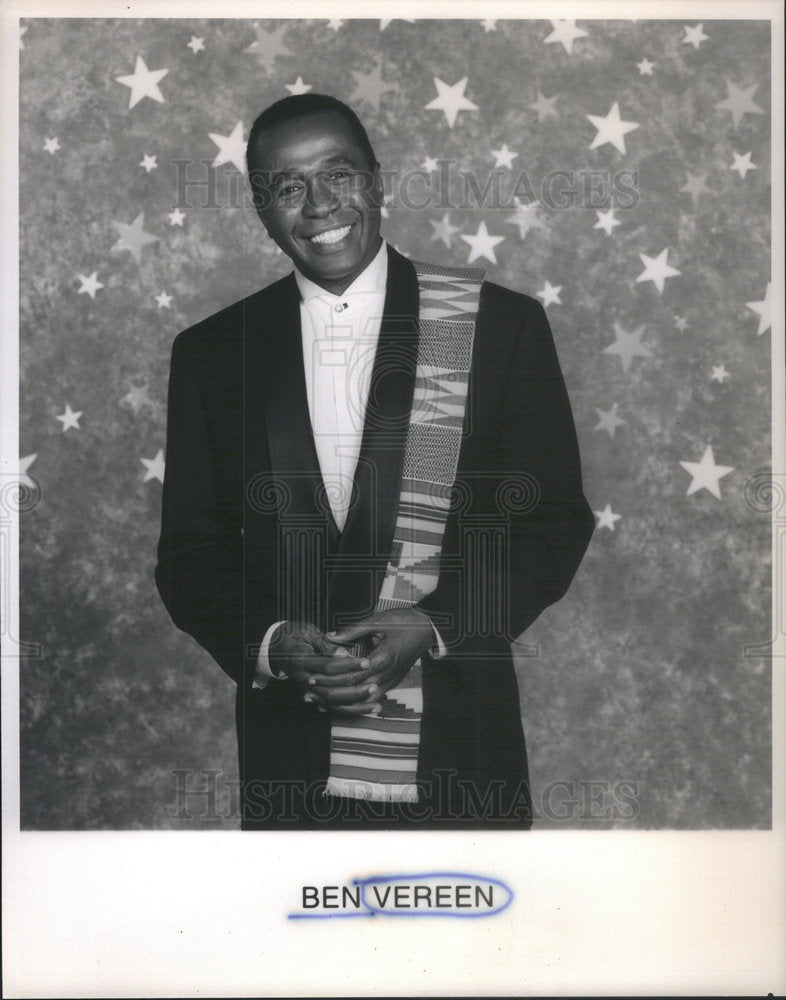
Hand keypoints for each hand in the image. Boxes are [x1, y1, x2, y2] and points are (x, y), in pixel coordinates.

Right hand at [268, 621, 375, 707]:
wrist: (276, 647)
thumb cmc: (295, 634)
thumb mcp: (308, 632)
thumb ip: (326, 644)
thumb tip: (343, 653)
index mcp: (300, 660)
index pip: (327, 666)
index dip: (348, 665)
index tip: (367, 662)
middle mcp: (302, 678)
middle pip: (330, 691)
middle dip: (355, 690)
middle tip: (375, 684)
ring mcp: (306, 689)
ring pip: (332, 703)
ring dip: (355, 705)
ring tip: (376, 705)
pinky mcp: (312, 695)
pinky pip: (331, 707)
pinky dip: (349, 710)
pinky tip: (367, 709)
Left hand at [308, 608, 434, 713]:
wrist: (428, 630)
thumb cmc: (404, 622)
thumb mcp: (377, 621)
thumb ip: (353, 631)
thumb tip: (330, 637)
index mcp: (382, 659)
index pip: (351, 675)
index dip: (329, 677)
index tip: (312, 676)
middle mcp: (386, 675)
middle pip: (353, 691)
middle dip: (329, 692)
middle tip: (309, 692)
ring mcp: (390, 682)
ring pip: (361, 699)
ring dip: (339, 701)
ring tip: (318, 701)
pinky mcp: (392, 683)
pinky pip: (370, 698)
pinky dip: (354, 702)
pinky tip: (340, 702)